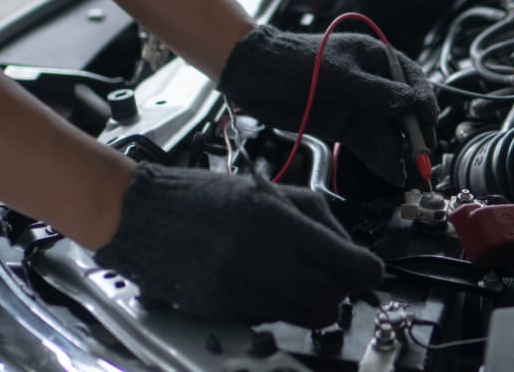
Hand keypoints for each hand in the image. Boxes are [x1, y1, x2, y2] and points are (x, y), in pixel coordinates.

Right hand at [94, 163, 382, 326]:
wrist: (145, 215)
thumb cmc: (212, 198)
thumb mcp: (274, 193)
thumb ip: (322, 223)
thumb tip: (356, 256)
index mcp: (282, 222)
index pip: (350, 265)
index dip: (367, 272)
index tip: (367, 271)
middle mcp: (264, 259)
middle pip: (333, 299)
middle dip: (339, 291)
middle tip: (330, 276)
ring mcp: (242, 290)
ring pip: (306, 317)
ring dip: (311, 303)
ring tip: (295, 279)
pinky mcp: (224, 311)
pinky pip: (272, 320)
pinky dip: (278, 307)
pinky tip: (260, 284)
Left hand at [217, 25, 437, 184]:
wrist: (250, 75)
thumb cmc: (293, 61)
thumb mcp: (338, 74)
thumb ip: (375, 92)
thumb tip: (411, 103)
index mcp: (374, 59)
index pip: (410, 79)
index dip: (423, 101)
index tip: (429, 121)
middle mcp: (371, 84)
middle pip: (402, 111)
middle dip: (413, 134)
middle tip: (422, 158)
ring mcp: (357, 107)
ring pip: (385, 132)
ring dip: (396, 152)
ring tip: (404, 173)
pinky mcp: (342, 127)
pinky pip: (367, 145)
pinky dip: (379, 159)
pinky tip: (390, 173)